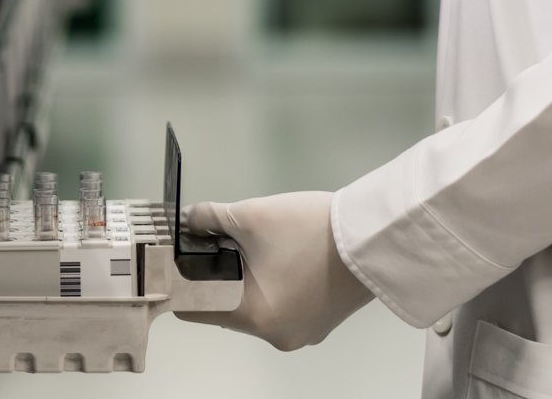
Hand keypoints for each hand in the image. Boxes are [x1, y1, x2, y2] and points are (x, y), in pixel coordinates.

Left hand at [177, 192, 374, 351]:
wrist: (371, 235)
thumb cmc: (309, 228)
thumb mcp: (249, 216)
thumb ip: (209, 219)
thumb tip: (189, 222)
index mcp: (254, 317)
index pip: (194, 309)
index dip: (181, 280)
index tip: (180, 255)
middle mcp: (276, 335)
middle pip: (225, 306)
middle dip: (216, 274)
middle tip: (216, 240)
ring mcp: (303, 333)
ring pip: (254, 306)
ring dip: (245, 279)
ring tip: (253, 245)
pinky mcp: (321, 323)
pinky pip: (282, 307)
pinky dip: (273, 285)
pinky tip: (281, 257)